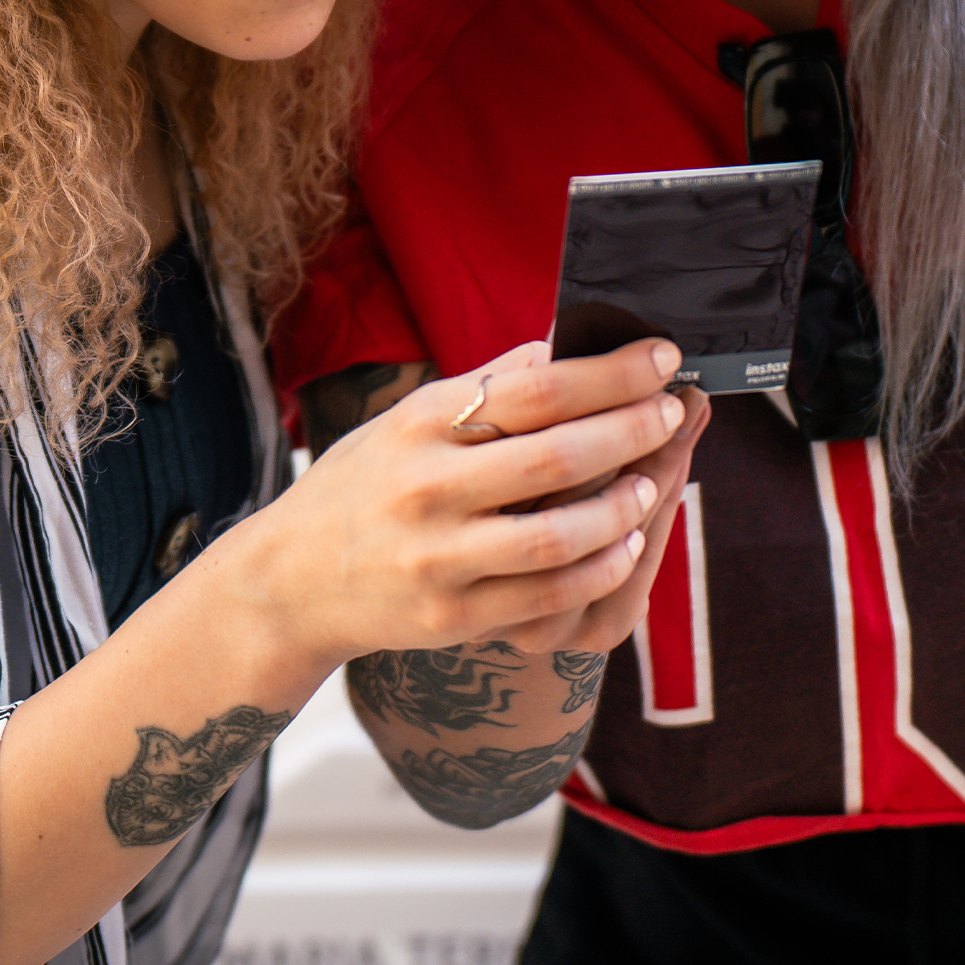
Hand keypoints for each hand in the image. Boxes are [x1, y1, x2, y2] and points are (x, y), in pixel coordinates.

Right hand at [209, 336, 691, 672]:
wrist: (288, 582)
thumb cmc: (362, 487)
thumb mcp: (404, 419)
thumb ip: (480, 386)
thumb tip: (557, 347)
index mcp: (421, 423)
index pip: (536, 388)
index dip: (611, 372)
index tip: (662, 358)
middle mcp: (428, 487)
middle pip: (557, 455)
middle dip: (634, 430)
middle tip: (676, 410)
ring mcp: (440, 558)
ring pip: (560, 535)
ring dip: (626, 506)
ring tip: (656, 482)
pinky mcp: (451, 617)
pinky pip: (548, 595)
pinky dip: (601, 568)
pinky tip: (628, 544)